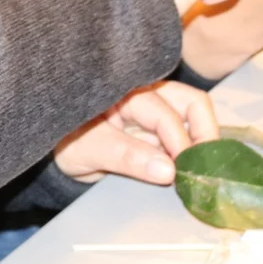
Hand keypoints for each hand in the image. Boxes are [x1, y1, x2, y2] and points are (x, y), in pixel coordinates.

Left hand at [54, 81, 218, 183]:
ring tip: (199, 169)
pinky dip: (192, 149)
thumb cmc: (68, 143)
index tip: (182, 172)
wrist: (58, 154)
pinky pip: (184, 132)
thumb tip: (169, 171)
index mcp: (124, 91)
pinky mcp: (157, 127)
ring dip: (201, 139)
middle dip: (203, 131)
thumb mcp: (90, 151)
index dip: (179, 141)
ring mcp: (154, 110)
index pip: (164, 112)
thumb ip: (127, 157)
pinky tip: (190, 170)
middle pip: (189, 101)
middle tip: (204, 166)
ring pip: (191, 112)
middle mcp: (145, 94)